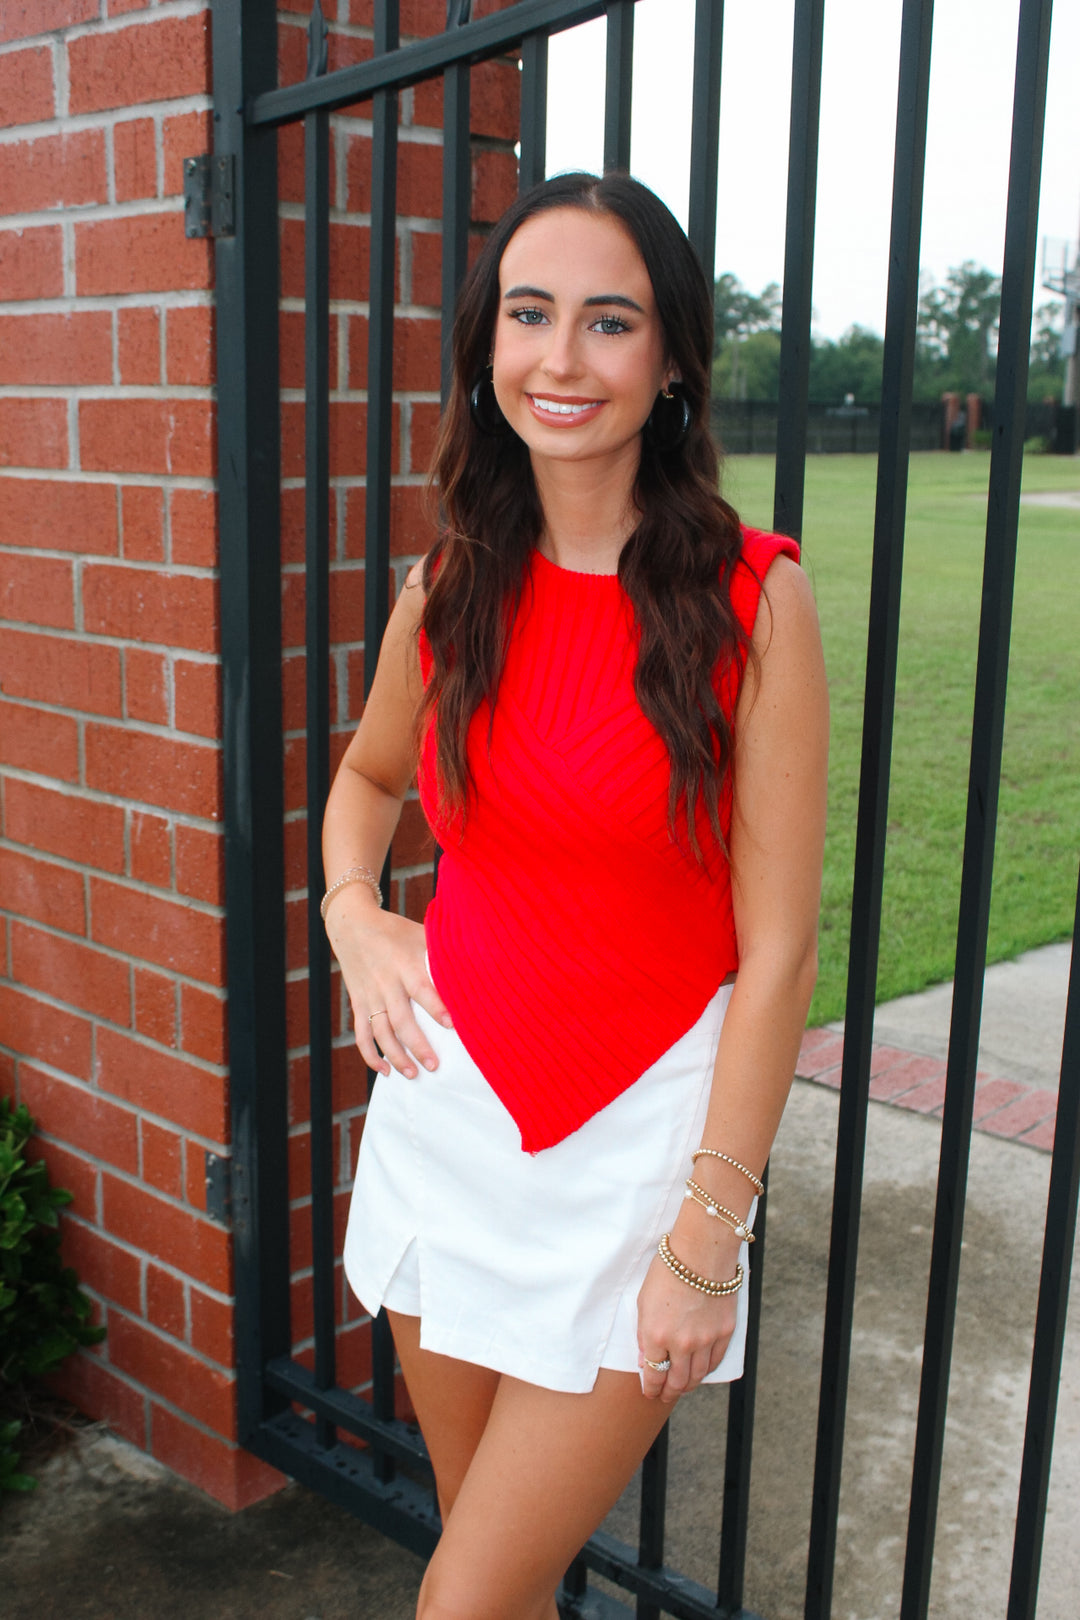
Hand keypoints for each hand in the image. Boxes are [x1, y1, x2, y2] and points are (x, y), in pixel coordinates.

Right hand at [323, 888, 451, 1078]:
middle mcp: (387, 983)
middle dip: (418, 1045)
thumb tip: (479, 958)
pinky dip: (370, 1054)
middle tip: (434, 1066)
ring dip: (396, 1056)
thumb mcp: (420, 933)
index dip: (436, 1008)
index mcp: (406, 965)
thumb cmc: (395, 930)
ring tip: (413, 1074)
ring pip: (381, 1032)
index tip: (452, 1026)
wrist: (352, 925)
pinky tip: (384, 1070)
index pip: (422, 990)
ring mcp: (371, 995)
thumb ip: (443, 950)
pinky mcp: (358, 1003)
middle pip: (402, 1020)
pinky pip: (362, 1034)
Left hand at [636, 1237, 739, 1403]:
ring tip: (681, 1387)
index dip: (651, 1389)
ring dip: (687, 1385)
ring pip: (697, 1376)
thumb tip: (646, 1359)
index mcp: (656, 1335)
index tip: (650, 1393)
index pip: (653, 1375)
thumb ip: (643, 1334)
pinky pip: (715, 1362)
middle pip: (676, 1382)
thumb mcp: (644, 1301)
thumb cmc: (668, 1271)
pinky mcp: (724, 1333)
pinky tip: (700, 1371)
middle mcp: (681, 1344)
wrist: (701, 1252)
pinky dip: (706, 1370)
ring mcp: (705, 1340)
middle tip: (665, 1396)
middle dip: (668, 1393)